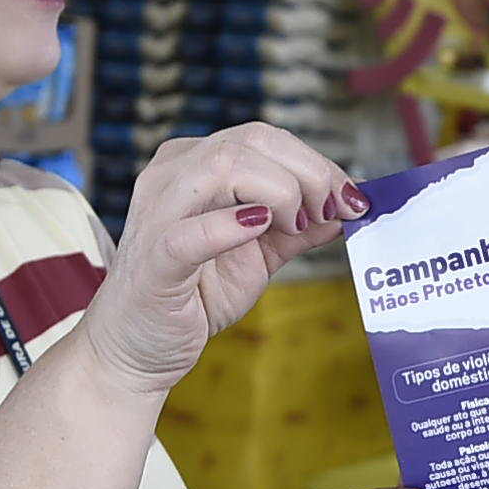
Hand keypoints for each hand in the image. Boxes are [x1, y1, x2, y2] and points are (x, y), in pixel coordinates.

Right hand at [79, 127, 362, 394]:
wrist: (135, 349)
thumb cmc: (193, 296)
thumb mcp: (258, 255)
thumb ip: (299, 228)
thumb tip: (350, 206)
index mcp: (194, 163)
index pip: (264, 138)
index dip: (317, 162)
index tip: (353, 198)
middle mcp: (171, 175)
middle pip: (251, 141)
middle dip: (309, 173)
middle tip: (333, 212)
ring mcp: (158, 212)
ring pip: (224, 166)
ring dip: (281, 192)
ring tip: (295, 227)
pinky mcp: (154, 257)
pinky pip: (193, 230)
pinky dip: (233, 225)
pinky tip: (260, 229)